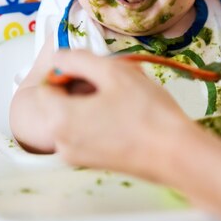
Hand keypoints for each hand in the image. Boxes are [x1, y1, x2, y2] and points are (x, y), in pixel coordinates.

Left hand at [36, 49, 189, 179]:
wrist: (175, 154)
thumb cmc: (147, 112)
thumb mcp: (114, 72)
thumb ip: (79, 59)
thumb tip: (59, 57)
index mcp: (59, 118)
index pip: (45, 85)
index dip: (66, 71)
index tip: (92, 69)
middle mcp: (60, 141)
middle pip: (58, 103)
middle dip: (80, 87)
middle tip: (111, 81)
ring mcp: (76, 156)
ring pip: (72, 119)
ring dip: (90, 104)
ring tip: (121, 97)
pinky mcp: (92, 163)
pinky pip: (84, 134)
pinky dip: (96, 121)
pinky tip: (124, 116)